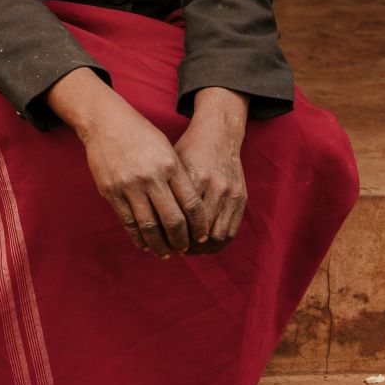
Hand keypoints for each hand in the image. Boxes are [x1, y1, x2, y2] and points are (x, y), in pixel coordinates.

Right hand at [49, 70, 197, 254]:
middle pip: (172, 220)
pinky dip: (138, 237)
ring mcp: (129, 186)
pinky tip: (145, 244)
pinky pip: (128, 222)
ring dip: (160, 244)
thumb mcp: (167, 150)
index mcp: (171, 166)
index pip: (191, 205)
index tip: (201, 237)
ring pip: (149, 226)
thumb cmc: (142, 135)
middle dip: (181, 240)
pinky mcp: (111, 191)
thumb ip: (178, 178)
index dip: (199, 226)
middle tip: (185, 249)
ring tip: (166, 253)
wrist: (106, 122)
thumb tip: (190, 211)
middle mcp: (151, 177)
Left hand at [173, 88, 248, 252]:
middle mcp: (213, 185)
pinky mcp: (242, 197)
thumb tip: (143, 220)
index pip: (179, 216)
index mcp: (192, 176)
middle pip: (198, 230)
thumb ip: (161, 190)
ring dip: (201, 249)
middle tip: (171, 250)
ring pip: (216, 235)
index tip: (157, 242)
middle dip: (184, 245)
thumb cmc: (187, 150)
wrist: (219, 135)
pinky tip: (203, 245)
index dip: (168, 234)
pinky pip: (231, 230)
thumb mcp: (170, 164)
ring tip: (187, 250)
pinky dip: (216, 242)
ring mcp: (230, 193)